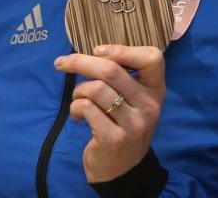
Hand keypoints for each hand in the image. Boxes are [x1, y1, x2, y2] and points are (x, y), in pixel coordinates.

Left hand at [53, 44, 165, 182]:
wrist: (121, 169)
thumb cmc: (121, 125)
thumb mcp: (131, 100)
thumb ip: (121, 77)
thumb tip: (92, 53)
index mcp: (155, 91)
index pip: (152, 58)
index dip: (122, 49)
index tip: (98, 52)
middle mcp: (149, 107)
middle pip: (111, 69)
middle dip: (80, 62)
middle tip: (61, 63)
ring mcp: (133, 125)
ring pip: (95, 88)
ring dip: (78, 91)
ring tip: (78, 100)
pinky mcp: (114, 139)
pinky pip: (86, 108)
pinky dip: (75, 108)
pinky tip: (78, 116)